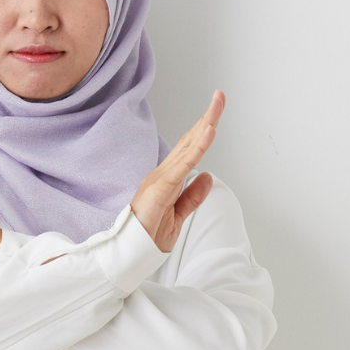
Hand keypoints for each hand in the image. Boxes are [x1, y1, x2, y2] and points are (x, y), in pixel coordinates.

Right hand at [129, 90, 223, 252]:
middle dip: (207, 117)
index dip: (202, 130)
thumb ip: (192, 196)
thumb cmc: (148, 236)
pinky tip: (208, 132)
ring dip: (205, 124)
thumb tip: (208, 175)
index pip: (189, 149)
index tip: (215, 113)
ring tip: (217, 104)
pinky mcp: (161, 187)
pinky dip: (197, 147)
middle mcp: (163, 173)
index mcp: (167, 179)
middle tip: (220, 96)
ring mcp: (161, 178)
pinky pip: (184, 164)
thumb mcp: (179, 215)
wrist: (130, 253)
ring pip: (188, 146)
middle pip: (190, 140)